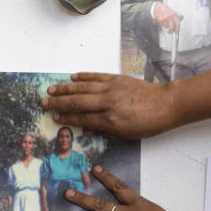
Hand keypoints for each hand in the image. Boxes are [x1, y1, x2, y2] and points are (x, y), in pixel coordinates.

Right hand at [42, 74, 176, 139]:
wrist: (167, 104)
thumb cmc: (148, 123)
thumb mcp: (126, 134)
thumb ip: (104, 130)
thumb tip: (85, 128)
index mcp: (111, 119)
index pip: (82, 118)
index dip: (66, 117)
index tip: (54, 117)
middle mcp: (109, 102)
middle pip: (78, 101)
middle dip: (58, 102)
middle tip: (43, 103)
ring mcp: (113, 88)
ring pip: (83, 87)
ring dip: (65, 88)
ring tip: (50, 89)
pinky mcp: (118, 78)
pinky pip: (97, 76)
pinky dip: (84, 76)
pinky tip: (72, 78)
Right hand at [152, 3, 180, 33]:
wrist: (159, 8)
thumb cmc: (166, 11)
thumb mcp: (173, 13)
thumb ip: (175, 20)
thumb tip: (176, 28)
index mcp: (174, 15)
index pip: (177, 24)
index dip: (177, 29)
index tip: (176, 32)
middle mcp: (170, 16)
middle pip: (171, 27)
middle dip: (170, 31)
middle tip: (170, 32)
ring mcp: (165, 18)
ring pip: (166, 27)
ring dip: (166, 26)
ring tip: (165, 22)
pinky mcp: (160, 20)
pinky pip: (162, 25)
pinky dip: (162, 24)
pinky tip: (163, 20)